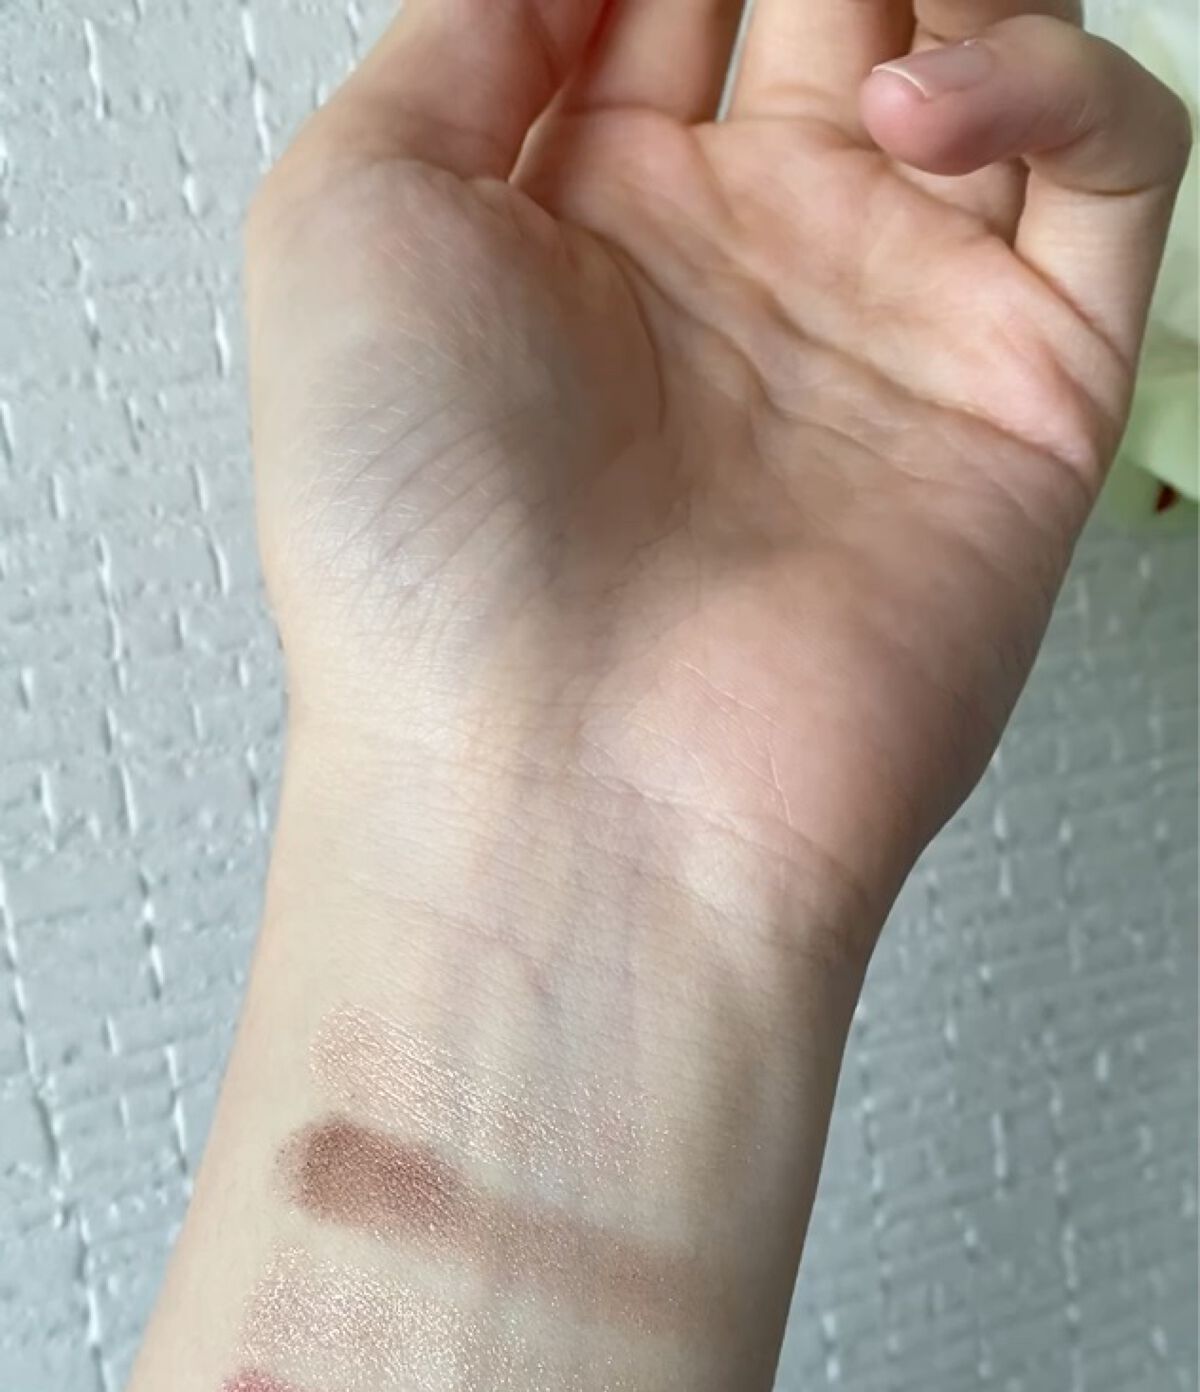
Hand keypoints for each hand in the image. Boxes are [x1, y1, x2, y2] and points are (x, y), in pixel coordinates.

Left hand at [246, 0, 1188, 956]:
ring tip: (863, 11)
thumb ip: (464, 32)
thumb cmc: (421, 564)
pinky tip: (917, 103)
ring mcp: (886, 319)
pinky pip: (1113, 161)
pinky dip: (1054, 73)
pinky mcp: (1025, 384)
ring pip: (985, 45)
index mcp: (578, 224)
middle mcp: (739, 268)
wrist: (560, 791)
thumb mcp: (347, 222)